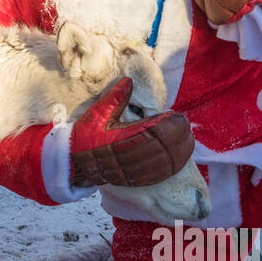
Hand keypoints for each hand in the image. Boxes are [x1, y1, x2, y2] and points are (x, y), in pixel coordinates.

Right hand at [69, 79, 195, 188]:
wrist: (74, 164)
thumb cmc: (85, 137)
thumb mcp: (96, 114)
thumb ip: (114, 98)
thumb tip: (128, 81)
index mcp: (122, 138)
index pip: (154, 131)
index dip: (169, 124)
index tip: (174, 115)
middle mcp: (131, 156)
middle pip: (164, 147)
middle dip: (178, 135)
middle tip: (184, 124)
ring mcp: (135, 170)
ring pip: (166, 162)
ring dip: (180, 150)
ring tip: (187, 138)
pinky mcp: (137, 179)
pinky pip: (161, 174)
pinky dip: (174, 165)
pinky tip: (180, 157)